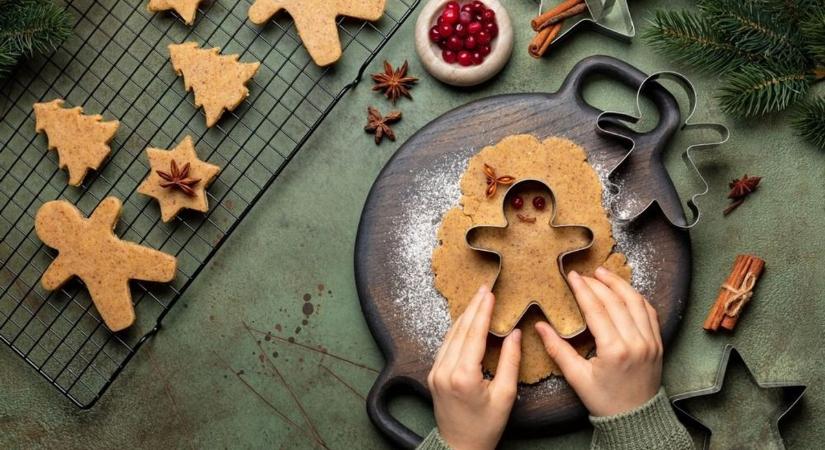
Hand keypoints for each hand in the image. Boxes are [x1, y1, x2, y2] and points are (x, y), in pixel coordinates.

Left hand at [427, 285, 521, 449]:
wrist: (460, 447)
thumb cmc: (485, 426)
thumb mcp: (505, 396)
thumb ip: (510, 362)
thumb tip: (514, 334)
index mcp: (463, 375)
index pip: (474, 334)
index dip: (483, 311)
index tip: (490, 293)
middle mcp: (444, 370)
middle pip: (461, 330)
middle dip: (473, 307)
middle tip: (484, 288)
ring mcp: (435, 372)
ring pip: (451, 335)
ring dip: (464, 316)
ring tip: (477, 299)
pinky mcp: (433, 374)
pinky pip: (445, 345)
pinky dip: (457, 330)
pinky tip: (466, 321)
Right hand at [535, 267, 662, 416]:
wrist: (636, 419)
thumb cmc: (604, 400)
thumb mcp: (577, 377)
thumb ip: (557, 349)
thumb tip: (539, 326)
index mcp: (614, 350)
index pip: (596, 310)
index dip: (583, 289)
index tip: (572, 276)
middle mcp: (636, 342)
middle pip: (616, 301)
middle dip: (599, 283)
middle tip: (584, 273)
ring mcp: (650, 341)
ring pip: (636, 302)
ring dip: (619, 284)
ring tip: (604, 273)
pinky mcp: (658, 343)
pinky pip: (650, 312)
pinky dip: (636, 297)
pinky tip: (625, 290)